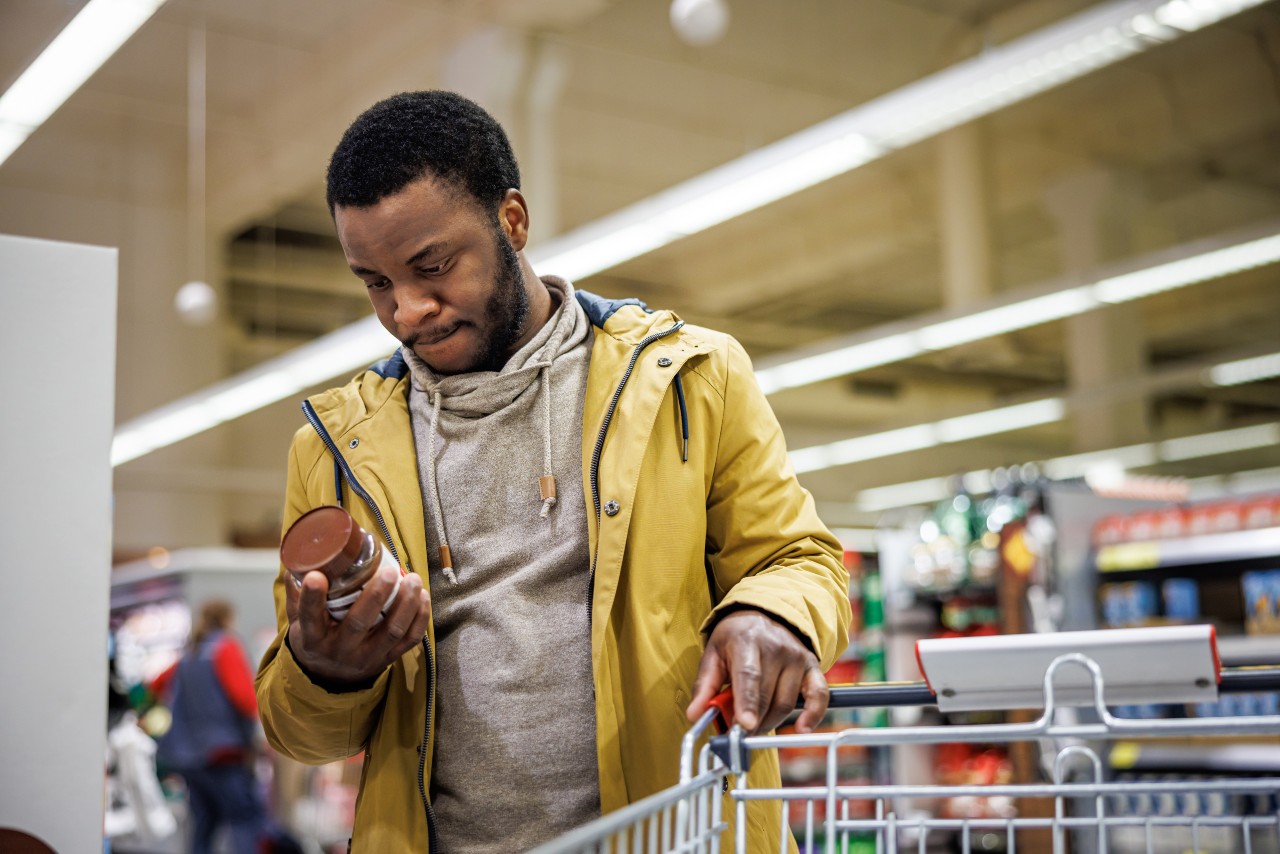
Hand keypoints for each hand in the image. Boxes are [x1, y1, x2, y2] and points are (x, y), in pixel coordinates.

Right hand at [285, 561, 430, 687]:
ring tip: (412, 579)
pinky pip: (409, 641)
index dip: (312, 598)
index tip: (316, 576)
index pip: (309, 617)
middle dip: (376, 596)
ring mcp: (366, 657)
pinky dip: (419, 618)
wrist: (329, 678)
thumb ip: (297, 592)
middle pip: (358, 624)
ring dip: (406, 604)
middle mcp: (339, 650)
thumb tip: (297, 556)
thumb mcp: (298, 620)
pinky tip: (422, 597)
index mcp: (312, 638)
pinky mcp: (386, 660)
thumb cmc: (316, 638)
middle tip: (389, 572)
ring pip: (391, 632)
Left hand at [686, 609, 828, 734]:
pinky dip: (813, 715)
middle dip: (752, 722)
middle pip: (767, 696)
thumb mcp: (713, 653)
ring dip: (769, 722)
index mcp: (747, 641)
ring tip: (754, 725)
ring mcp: (797, 657)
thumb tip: (695, 715)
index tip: (744, 725)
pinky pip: (819, 696)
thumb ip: (704, 685)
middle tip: (738, 735)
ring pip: (786, 703)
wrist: (768, 613)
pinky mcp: (813, 666)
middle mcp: (777, 647)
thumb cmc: (737, 637)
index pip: (749, 675)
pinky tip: (802, 729)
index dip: (747, 702)